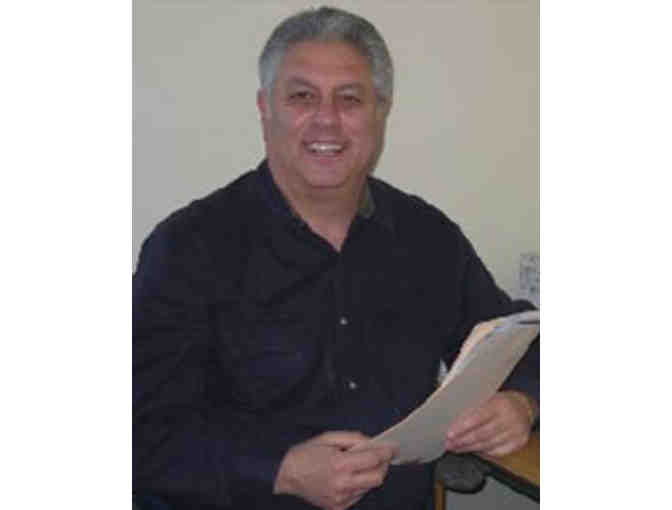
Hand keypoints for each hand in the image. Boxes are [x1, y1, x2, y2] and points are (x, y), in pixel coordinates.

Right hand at [273, 431, 396, 509]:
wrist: (285, 475)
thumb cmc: (306, 453)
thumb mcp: (328, 438)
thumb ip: (353, 439)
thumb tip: (372, 442)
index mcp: (339, 464)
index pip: (373, 459)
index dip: (386, 452)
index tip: (393, 448)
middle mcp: (342, 484)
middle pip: (378, 478)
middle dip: (383, 465)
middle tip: (380, 456)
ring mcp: (341, 499)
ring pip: (369, 487)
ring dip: (370, 475)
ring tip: (360, 465)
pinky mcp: (338, 507)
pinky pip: (359, 495)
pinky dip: (359, 485)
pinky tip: (349, 477)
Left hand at [444, 391, 536, 456]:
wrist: (524, 406)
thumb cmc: (501, 402)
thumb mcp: (488, 397)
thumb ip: (473, 407)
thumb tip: (453, 420)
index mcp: (500, 404)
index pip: (478, 418)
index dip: (462, 427)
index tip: (450, 434)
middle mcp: (509, 419)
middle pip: (482, 434)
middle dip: (463, 441)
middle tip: (449, 444)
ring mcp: (516, 432)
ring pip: (488, 445)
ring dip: (469, 448)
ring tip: (457, 448)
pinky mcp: (519, 443)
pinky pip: (497, 452)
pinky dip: (483, 452)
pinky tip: (473, 450)